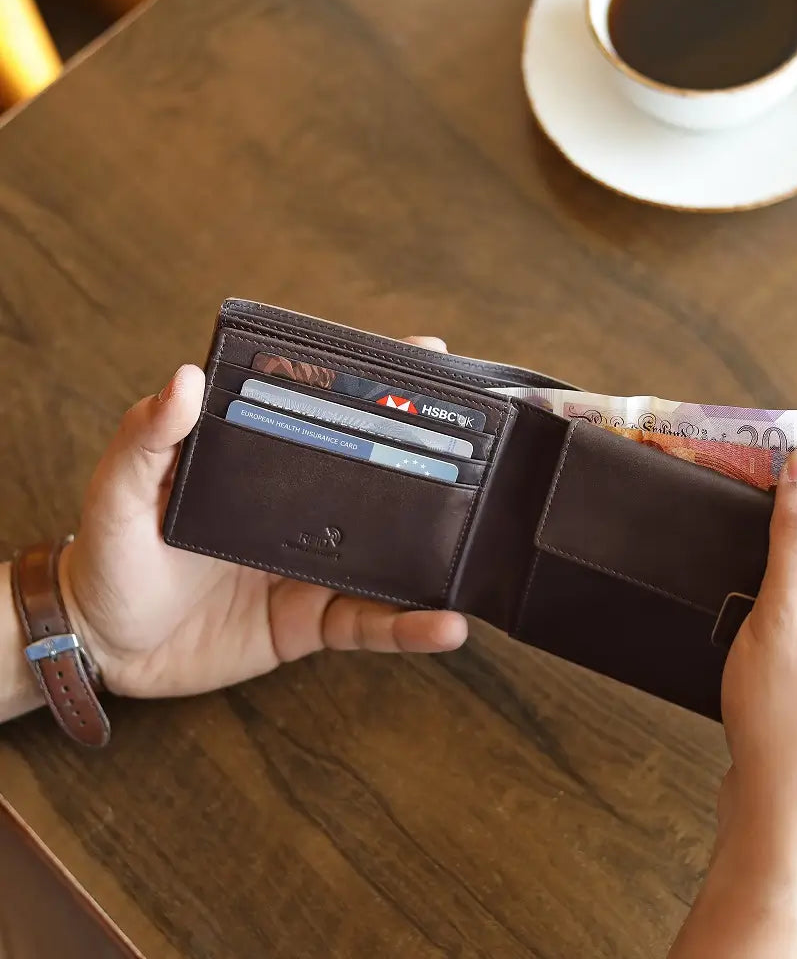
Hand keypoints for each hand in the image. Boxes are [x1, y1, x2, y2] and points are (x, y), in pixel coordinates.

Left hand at [61, 337, 467, 698]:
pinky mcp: (313, 623)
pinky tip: (445, 626)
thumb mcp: (120, 490)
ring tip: (478, 550)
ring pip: (389, 558)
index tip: (425, 357)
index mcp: (263, 467)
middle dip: (431, 464)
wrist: (104, 647)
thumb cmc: (109, 557)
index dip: (375, 388)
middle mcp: (300, 511)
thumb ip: (148, 439)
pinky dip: (409, 629)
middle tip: (483, 449)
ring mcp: (313, 567)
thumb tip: (185, 379)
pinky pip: (370, 625)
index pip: (327, 417)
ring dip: (436, 554)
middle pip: (376, 482)